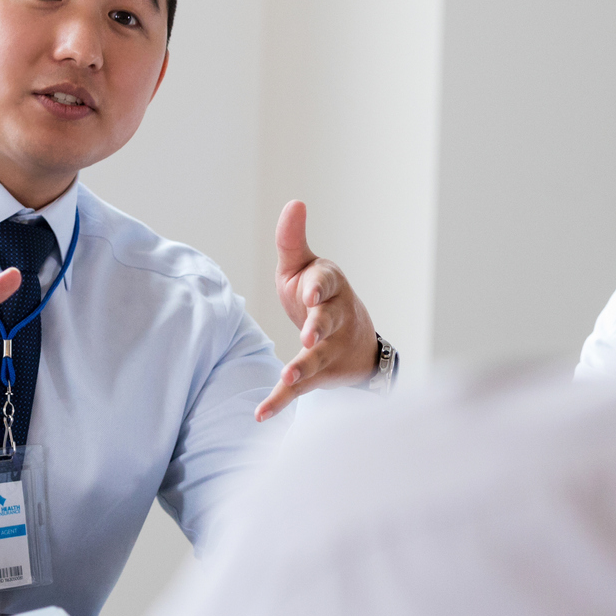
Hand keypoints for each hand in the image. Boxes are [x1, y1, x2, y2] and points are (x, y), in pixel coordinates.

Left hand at [256, 200, 379, 421]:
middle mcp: (334, 318)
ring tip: (288, 376)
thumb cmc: (319, 295)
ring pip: (317, 358)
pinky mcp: (319, 374)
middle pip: (328, 320)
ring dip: (303, 367)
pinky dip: (280, 400)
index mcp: (330, 286)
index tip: (310, 291)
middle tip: (309, 335)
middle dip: (319, 326)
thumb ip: (293, 240)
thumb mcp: (305, 266)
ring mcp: (329, 349)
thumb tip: (294, 202)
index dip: (318, 287)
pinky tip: (260, 414)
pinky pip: (300, 388)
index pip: (325, 282)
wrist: (354, 343)